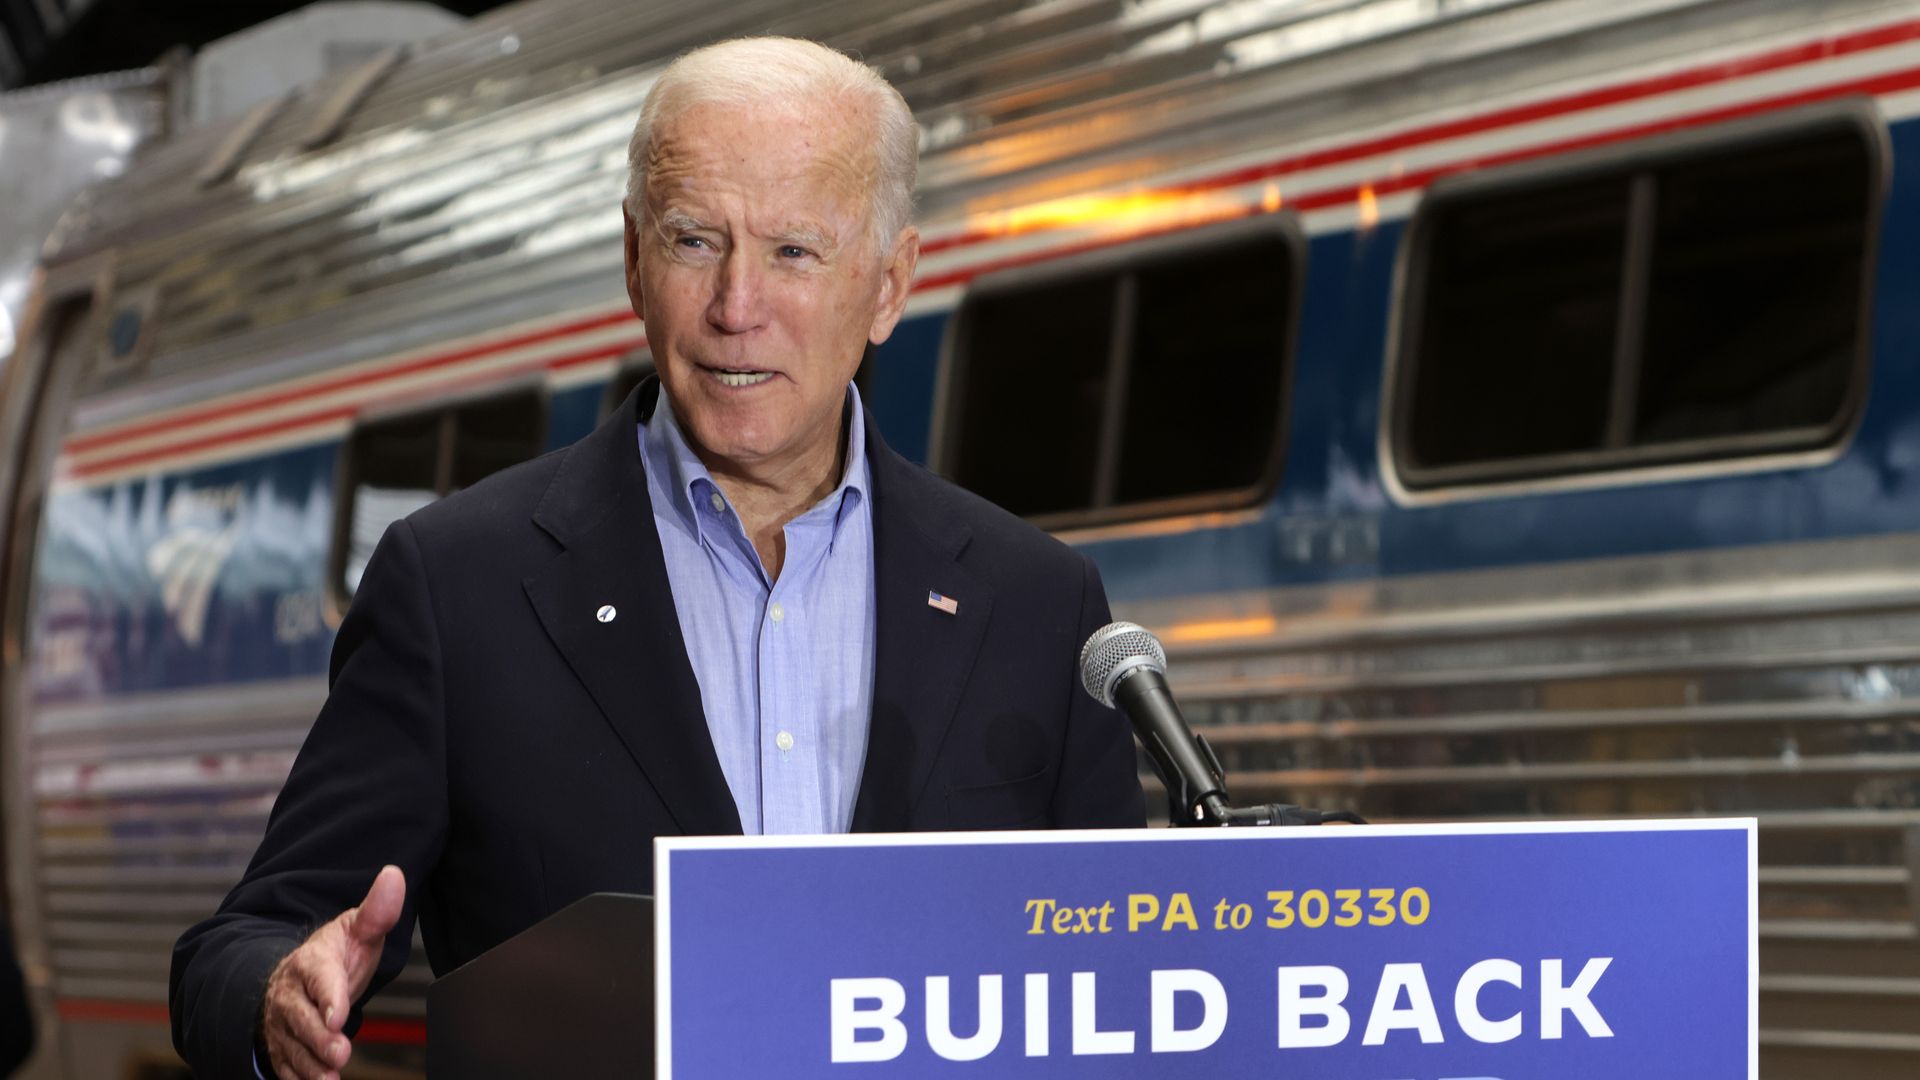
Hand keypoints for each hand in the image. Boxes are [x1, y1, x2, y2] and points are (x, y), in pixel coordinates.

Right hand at [258, 865, 405, 1079]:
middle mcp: (291, 994)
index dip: (329, 997)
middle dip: (318, 1037)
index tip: (340, 1015)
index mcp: (312, 961)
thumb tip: (394, 875)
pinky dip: (297, 1076)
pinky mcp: (281, 1045)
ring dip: (309, 1064)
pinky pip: (284, 1063)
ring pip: (291, 1045)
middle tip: (340, 1052)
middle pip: (301, 1017)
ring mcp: (282, 1022)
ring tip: (329, 1078)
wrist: (298, 977)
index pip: (320, 977)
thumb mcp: (357, 931)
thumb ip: (377, 912)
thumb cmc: (335, 956)